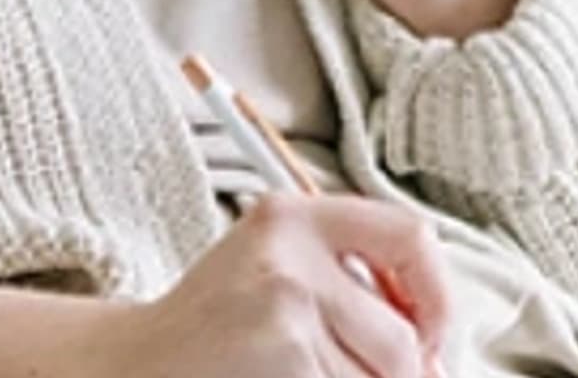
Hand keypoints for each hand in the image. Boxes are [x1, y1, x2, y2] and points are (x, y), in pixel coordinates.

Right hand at [92, 191, 454, 377]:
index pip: (410, 235)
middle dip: (406, 376)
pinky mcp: (284, 352)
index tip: (434, 335)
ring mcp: (285, 304)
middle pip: (402, 332)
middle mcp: (291, 251)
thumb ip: (350, 283)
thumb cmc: (215, 325)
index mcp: (295, 215)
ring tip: (315, 373)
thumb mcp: (276, 270)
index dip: (438, 294)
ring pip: (382, 374)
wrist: (139, 363)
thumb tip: (438, 348)